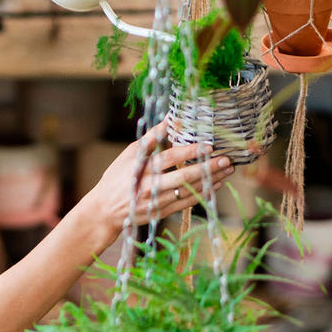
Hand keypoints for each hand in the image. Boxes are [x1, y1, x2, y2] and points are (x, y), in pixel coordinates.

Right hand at [77, 121, 234, 245]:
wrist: (104, 211)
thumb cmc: (117, 178)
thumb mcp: (129, 155)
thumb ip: (151, 138)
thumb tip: (170, 118)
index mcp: (141, 169)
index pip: (169, 158)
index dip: (189, 151)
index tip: (208, 145)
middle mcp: (149, 186)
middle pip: (183, 176)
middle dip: (207, 168)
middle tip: (226, 159)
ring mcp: (156, 202)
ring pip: (188, 191)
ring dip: (210, 180)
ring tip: (227, 170)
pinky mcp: (161, 213)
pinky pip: (186, 203)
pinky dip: (202, 193)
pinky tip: (215, 184)